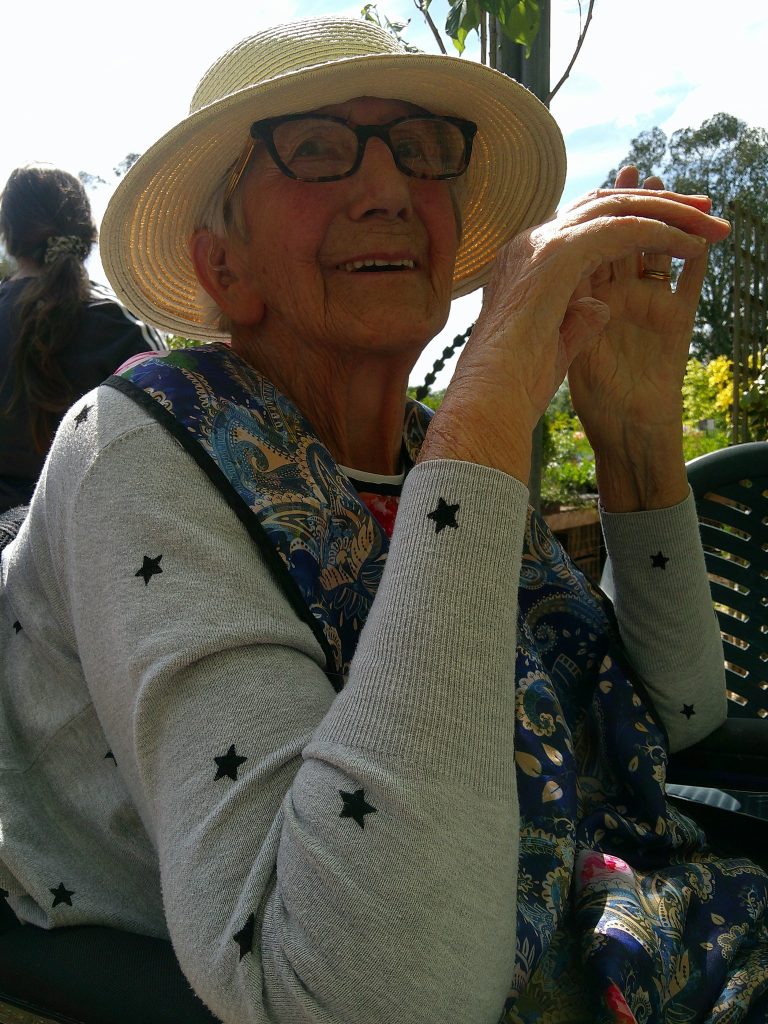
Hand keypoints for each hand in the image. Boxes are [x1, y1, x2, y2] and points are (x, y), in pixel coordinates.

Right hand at [420, 173, 728, 487]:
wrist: (490, 400)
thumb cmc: (514, 386)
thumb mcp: (553, 344)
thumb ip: (576, 319)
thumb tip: (601, 306)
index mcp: (524, 263)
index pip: (583, 224)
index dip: (628, 220)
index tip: (666, 227)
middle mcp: (529, 244)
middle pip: (601, 205)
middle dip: (654, 202)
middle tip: (699, 206)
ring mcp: (540, 245)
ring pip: (616, 208)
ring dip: (667, 211)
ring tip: (707, 219)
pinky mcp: (560, 255)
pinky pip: (623, 229)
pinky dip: (662, 232)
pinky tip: (693, 243)